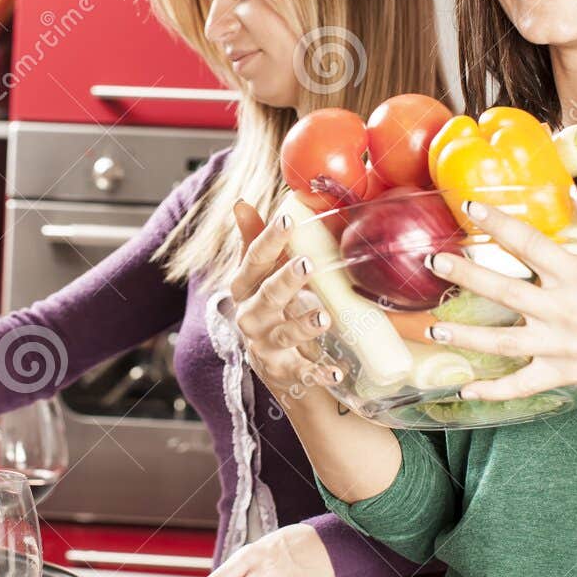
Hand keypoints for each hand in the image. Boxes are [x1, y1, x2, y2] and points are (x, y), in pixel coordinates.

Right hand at [228, 200, 341, 400]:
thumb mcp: (262, 275)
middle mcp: (250, 316)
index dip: (269, 239)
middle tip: (307, 264)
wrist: (275, 361)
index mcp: (245, 287)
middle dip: (285, 281)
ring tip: (324, 316)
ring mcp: (264, 345)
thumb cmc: (271, 305)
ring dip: (302, 325)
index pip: (254, 260)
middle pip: (267, 296)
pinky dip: (318, 373)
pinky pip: (300, 373)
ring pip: (282, 334)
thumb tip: (240, 202)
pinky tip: (337, 372)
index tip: (288, 219)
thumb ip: (255, 242)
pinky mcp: (282, 371)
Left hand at [426, 193, 576, 401]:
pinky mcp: (562, 372)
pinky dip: (494, 391)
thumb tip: (575, 193)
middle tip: (433, 262)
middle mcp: (564, 310)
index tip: (469, 207)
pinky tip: (464, 388)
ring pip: (504, 343)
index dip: (499, 223)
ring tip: (432, 330)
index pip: (531, 244)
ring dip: (466, 337)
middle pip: (506, 291)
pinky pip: (523, 385)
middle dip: (466, 276)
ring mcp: (560, 345)